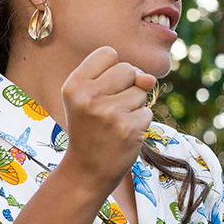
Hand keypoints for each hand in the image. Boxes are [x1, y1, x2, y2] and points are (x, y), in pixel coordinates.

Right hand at [57, 46, 155, 194]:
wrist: (87, 170)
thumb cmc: (91, 129)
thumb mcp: (91, 98)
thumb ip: (121, 78)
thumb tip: (149, 80)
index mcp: (74, 85)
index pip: (108, 53)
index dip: (112, 70)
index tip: (101, 90)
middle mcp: (88, 97)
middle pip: (128, 69)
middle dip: (127, 87)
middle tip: (109, 110)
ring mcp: (108, 113)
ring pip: (141, 90)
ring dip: (135, 106)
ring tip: (115, 123)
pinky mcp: (128, 128)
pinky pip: (148, 112)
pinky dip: (140, 123)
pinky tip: (124, 134)